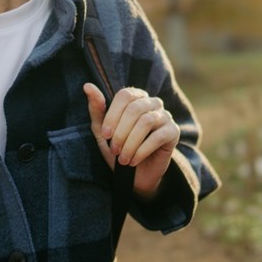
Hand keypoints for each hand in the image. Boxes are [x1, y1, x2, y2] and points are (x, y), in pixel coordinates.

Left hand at [83, 84, 178, 199]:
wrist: (135, 175)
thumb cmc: (118, 149)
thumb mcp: (103, 132)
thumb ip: (97, 109)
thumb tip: (87, 86)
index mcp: (136, 97)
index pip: (125, 95)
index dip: (113, 115)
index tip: (105, 135)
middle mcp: (153, 103)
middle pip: (135, 109)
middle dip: (121, 132)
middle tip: (114, 150)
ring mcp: (165, 116)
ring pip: (146, 122)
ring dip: (130, 143)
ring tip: (123, 159)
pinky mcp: (173, 132)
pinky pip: (158, 137)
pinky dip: (141, 151)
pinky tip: (133, 161)